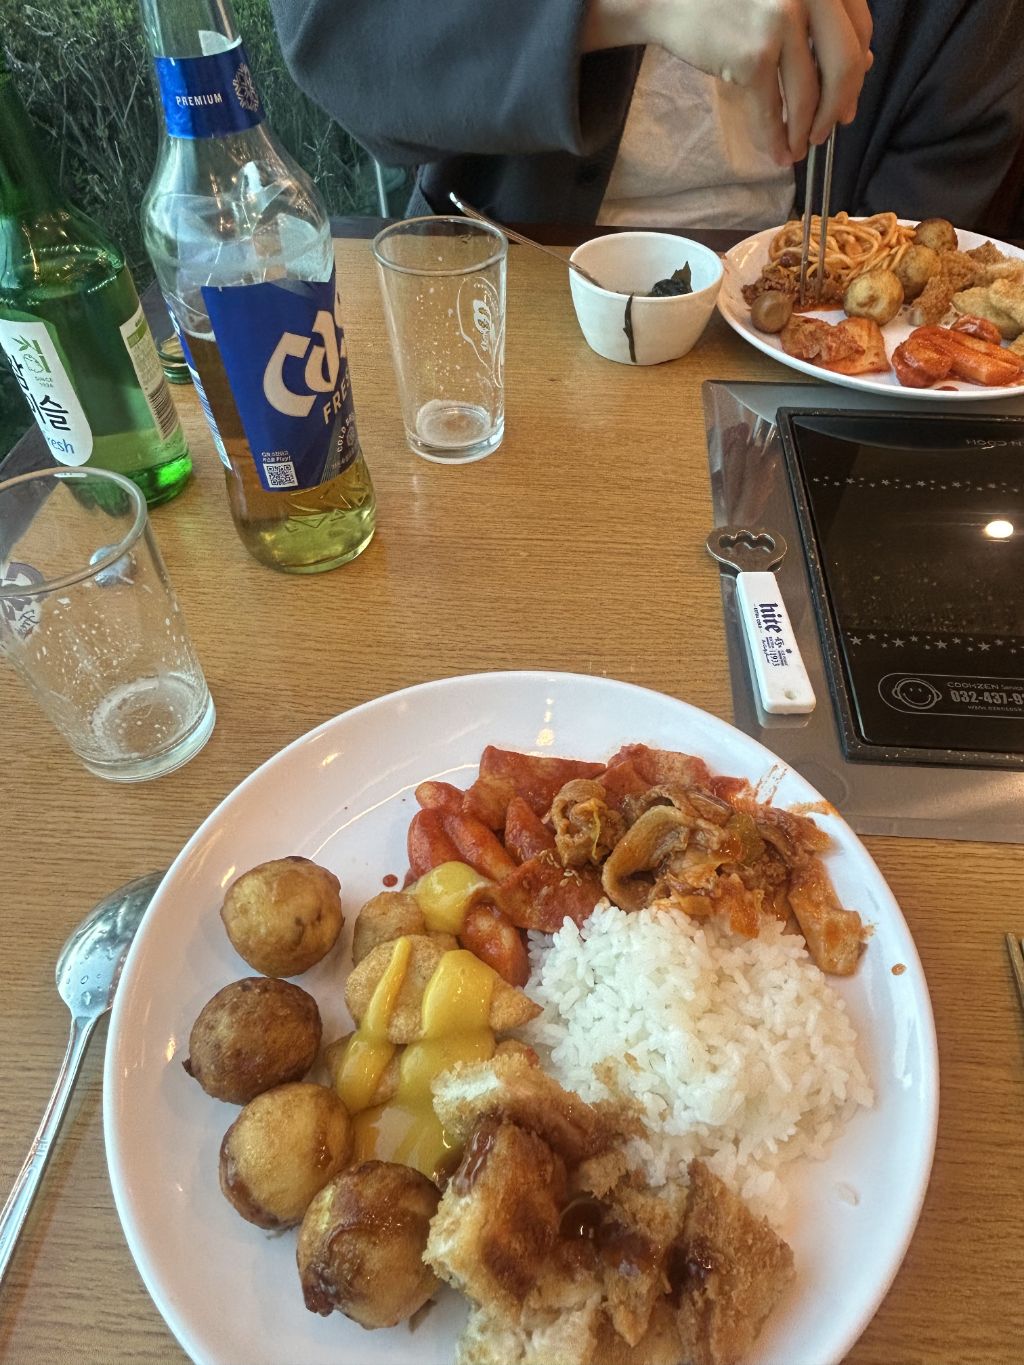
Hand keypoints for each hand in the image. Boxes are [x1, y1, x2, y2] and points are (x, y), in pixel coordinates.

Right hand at [584, 0, 871, 165]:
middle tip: (827, 131)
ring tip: (799, 148)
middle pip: (844, 65)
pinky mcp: (754, 55)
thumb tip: (863, 64)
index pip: (860, 30)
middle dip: (837, 108)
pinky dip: (776, 138)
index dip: (858, 72)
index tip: (847, 101)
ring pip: (810, 94)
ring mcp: (782, 21)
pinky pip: (773, 109)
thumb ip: (823, 18)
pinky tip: (777, 153)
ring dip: (806, 130)